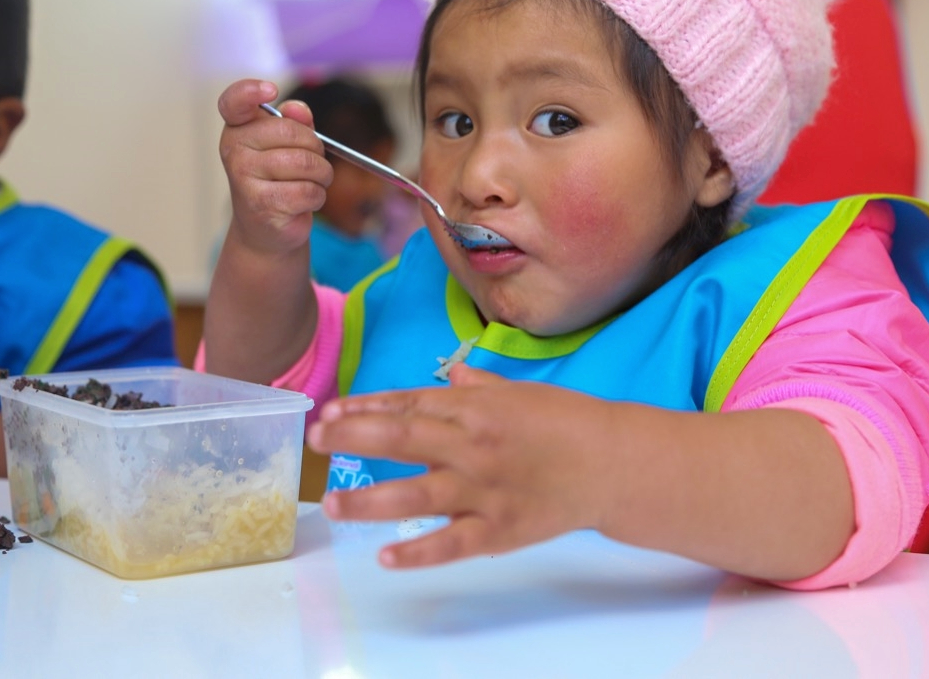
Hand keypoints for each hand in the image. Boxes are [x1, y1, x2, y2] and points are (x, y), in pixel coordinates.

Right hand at [217, 79, 333, 256]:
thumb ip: (295, 123)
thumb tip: (297, 109)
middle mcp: (234, 150)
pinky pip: (308, 190)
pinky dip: (317, 197)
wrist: (267, 228)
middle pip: (291, 132)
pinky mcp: (261, 203)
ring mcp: (244, 177)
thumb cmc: (279, 180)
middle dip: (316, 148)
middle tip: (314, 161)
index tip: (271, 89)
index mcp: (238, 128)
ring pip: (305, 163)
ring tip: (311, 182)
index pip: (233, 101)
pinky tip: (303, 202)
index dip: (250, 91)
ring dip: (321, 175)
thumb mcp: (288, 146)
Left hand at [308, 364, 620, 567]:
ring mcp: (483, 490)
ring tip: (334, 503)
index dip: (365, 408)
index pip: (409, 404)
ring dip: (370, 499)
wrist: (613, 462)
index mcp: (476, 408)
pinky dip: (418, 553)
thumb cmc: (567, 421)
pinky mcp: (498, 530)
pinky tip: (385, 557)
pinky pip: (451, 544)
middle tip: (315, 440)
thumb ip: (481, 385)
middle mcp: (472, 446)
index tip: (329, 412)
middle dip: (354, 439)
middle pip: (402, 440)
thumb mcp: (522, 392)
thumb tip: (452, 372)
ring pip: (416, 496)